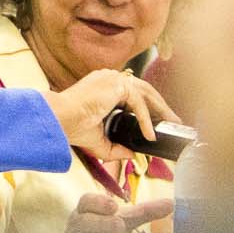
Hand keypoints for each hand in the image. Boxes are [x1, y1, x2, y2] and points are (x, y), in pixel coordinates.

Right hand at [43, 68, 175, 161]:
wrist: (59, 120)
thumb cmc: (71, 127)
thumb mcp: (99, 141)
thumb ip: (116, 147)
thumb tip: (133, 154)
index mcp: (103, 86)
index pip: (133, 92)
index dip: (149, 106)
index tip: (161, 120)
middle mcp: (109, 78)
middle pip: (144, 89)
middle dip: (161, 106)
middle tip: (174, 121)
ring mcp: (112, 78)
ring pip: (145, 92)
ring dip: (161, 109)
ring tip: (172, 124)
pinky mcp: (115, 85)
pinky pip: (138, 102)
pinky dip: (145, 119)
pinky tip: (149, 134)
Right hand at [62, 191, 173, 232]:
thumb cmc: (103, 232)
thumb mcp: (124, 221)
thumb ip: (145, 212)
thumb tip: (171, 203)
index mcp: (86, 210)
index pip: (86, 201)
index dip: (98, 202)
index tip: (114, 206)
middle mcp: (75, 225)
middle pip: (82, 220)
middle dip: (101, 223)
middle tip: (119, 226)